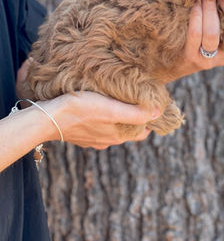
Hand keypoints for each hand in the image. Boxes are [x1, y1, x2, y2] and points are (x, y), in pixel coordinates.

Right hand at [37, 92, 161, 148]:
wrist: (48, 118)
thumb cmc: (80, 110)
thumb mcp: (111, 109)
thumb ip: (135, 113)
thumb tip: (159, 112)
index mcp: (119, 136)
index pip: (144, 131)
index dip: (150, 119)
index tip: (152, 104)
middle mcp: (108, 141)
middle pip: (129, 129)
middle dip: (136, 117)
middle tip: (138, 99)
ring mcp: (94, 139)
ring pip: (114, 128)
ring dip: (119, 117)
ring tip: (120, 100)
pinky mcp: (81, 134)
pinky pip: (99, 127)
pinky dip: (104, 119)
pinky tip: (99, 108)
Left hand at [167, 0, 223, 80]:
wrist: (175, 64)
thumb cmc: (198, 42)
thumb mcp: (216, 36)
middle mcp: (222, 57)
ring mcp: (206, 59)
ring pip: (212, 34)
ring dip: (209, 11)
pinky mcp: (190, 57)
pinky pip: (195, 34)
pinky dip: (196, 17)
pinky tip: (195, 6)